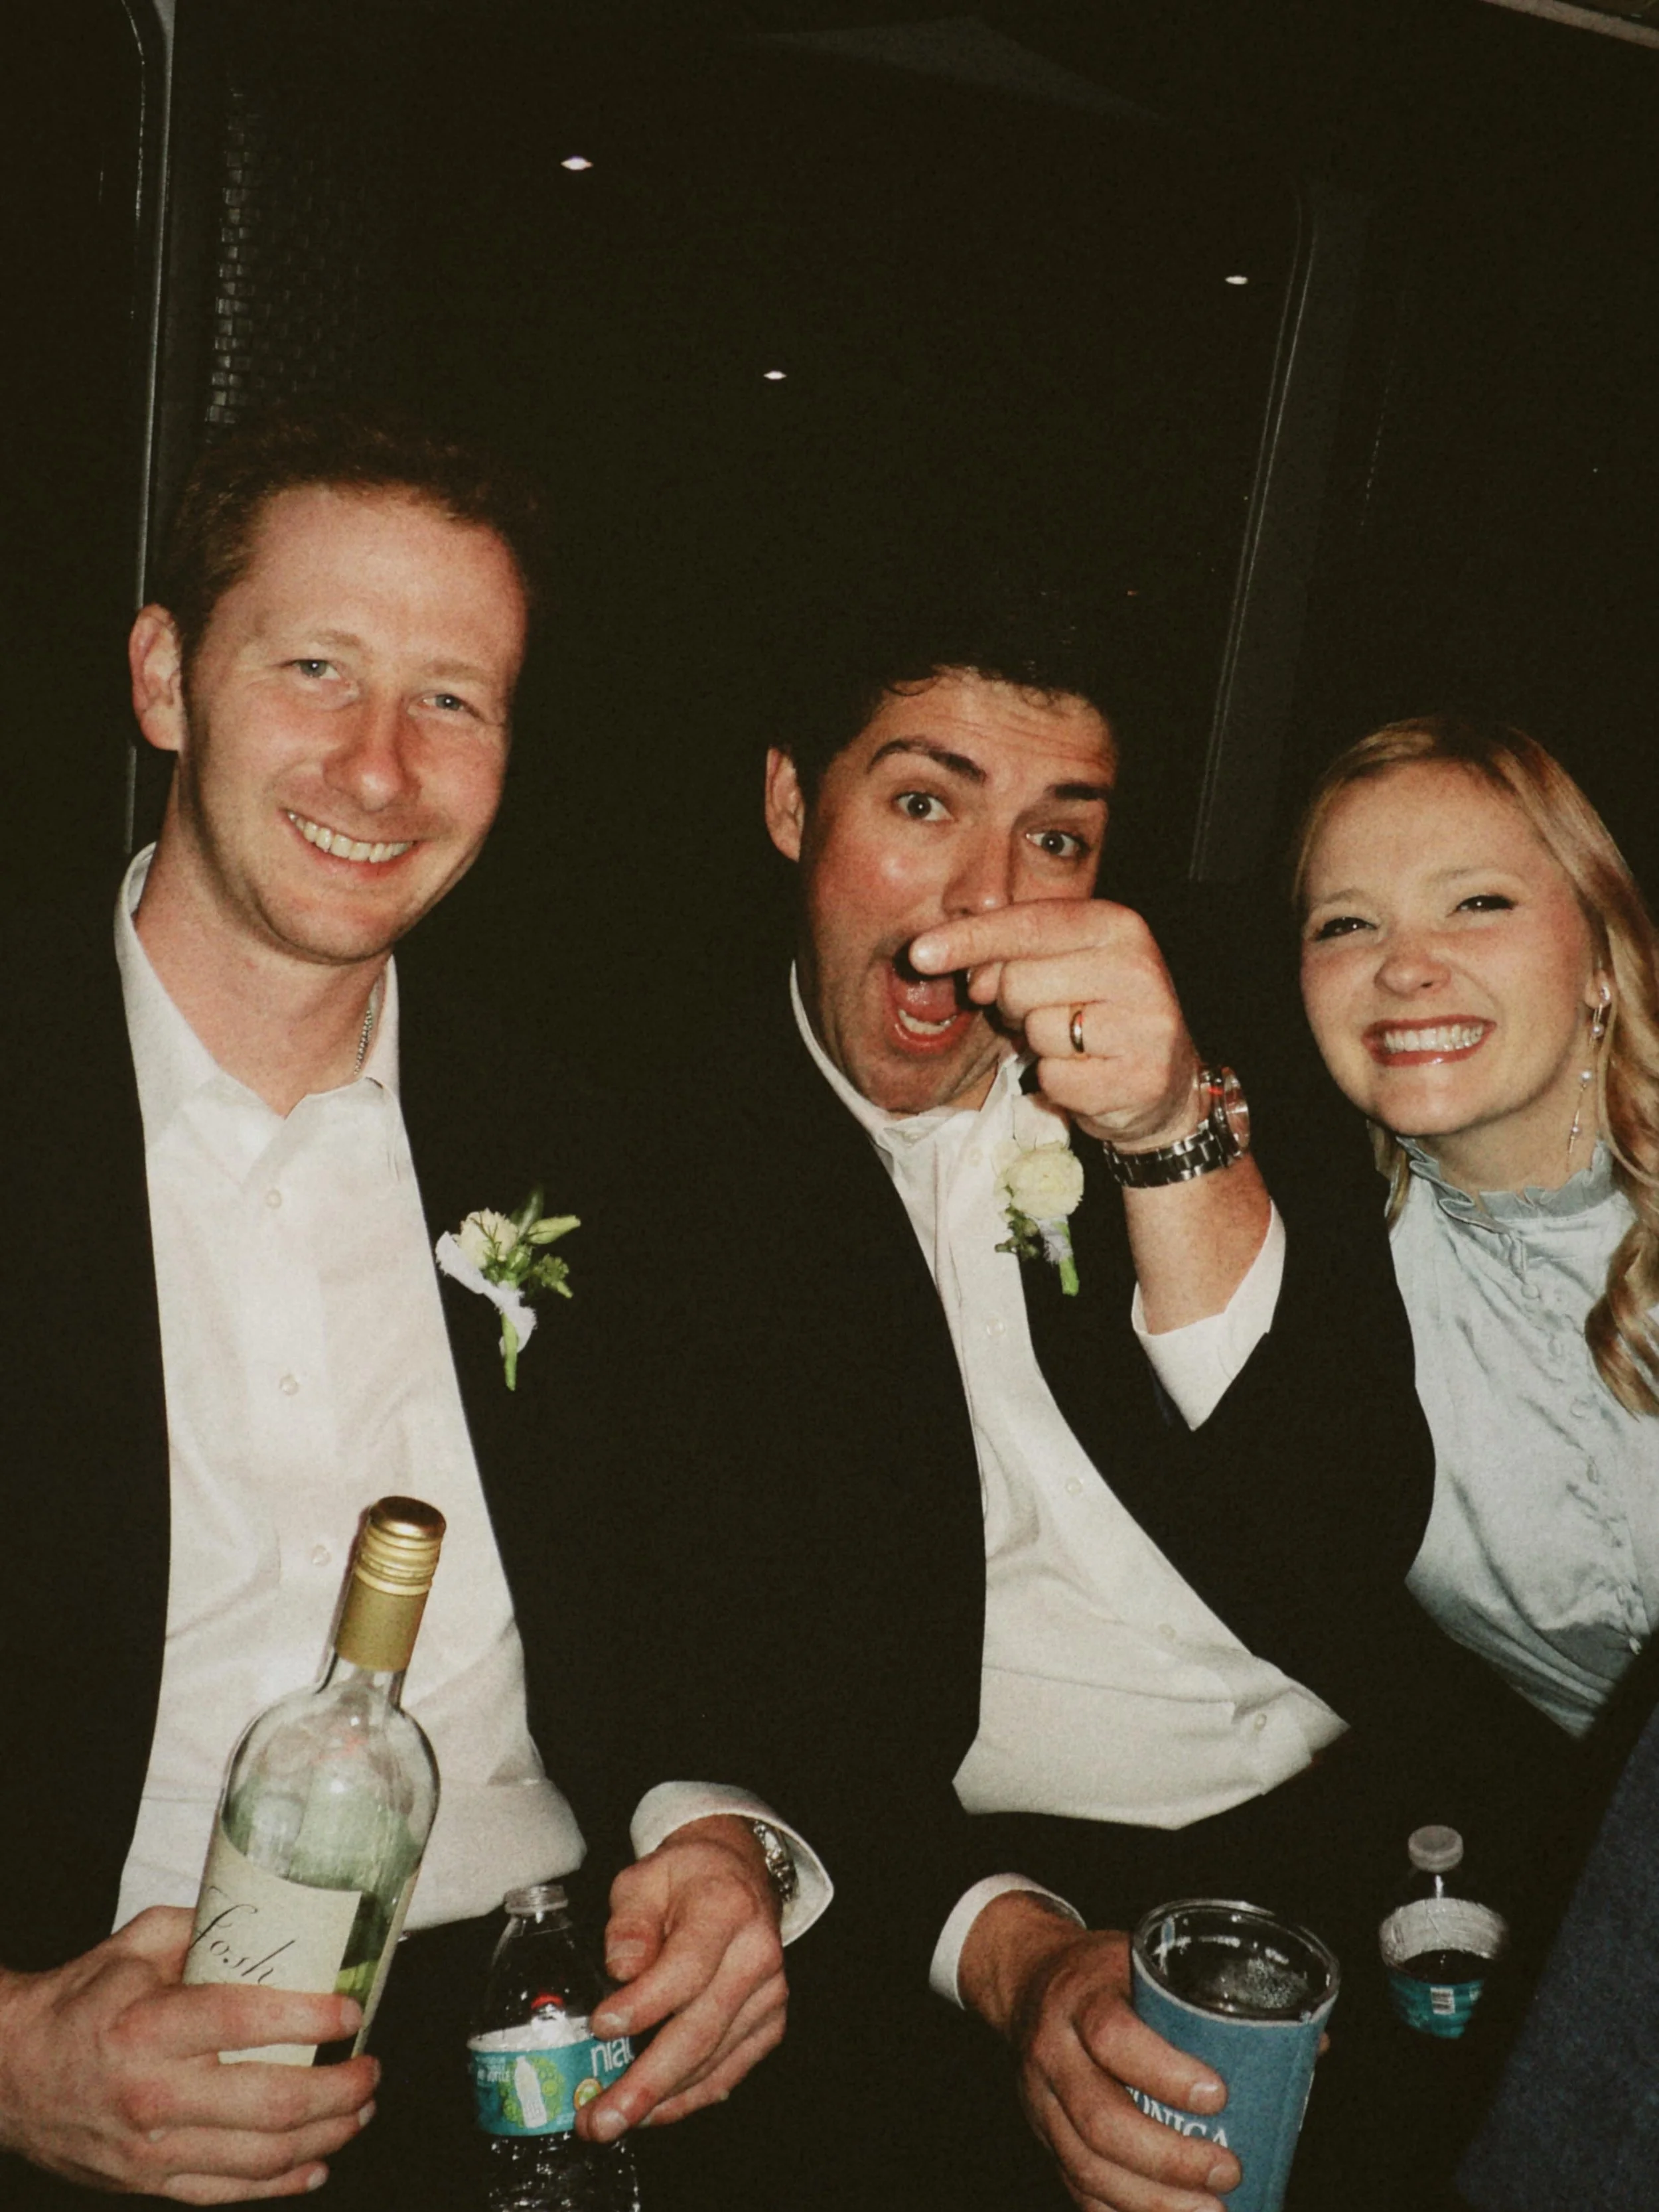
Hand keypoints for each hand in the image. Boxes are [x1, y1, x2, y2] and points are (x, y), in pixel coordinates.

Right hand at [0, 1907, 377, 2201]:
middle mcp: (153, 2093)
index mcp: (149, 2026)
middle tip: (371, 2067)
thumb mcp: (137, 1945)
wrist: (12, 2075)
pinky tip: (317, 2164)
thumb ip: (205, 1928)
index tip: (352, 2009)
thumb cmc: (81, 2002)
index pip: (243, 2022)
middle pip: (269, 2102)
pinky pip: (228, 2192)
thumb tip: (278, 1916)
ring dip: (326, 2135)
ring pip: (260, 2156)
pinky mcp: (149, 2183)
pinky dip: (281, 2184)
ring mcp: (152, 2149)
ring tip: (360, 2109)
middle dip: (338, 2089)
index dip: (308, 2018)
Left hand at [576, 1815, 786, 2140]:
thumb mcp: (644, 1878)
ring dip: (660, 2100)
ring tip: (610, 2120)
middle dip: (646, 2082)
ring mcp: (769, 1993)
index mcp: (726, 1908)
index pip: (686, 1969)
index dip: (643, 2004)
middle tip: (600, 2116)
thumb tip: (621, 1969)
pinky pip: (729, 2071)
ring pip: (713, 2060)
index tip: (601, 2026)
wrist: (736, 1874)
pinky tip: (653, 2111)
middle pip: (701, 2030)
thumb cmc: (685, 1878)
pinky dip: (689, 2097)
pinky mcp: (769, 2021)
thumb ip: (629, 1922)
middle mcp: (757, 1954)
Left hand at [909, 902, 1199, 1150]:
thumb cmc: (1096, 1015)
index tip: (919, 954)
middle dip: (1012, 1005)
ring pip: (1037, 1031)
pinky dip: (1057, 1084)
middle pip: (1019, 981)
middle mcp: (1137, 967)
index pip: (1027, 923)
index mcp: (1116, 925)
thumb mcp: (1061, 967)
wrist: (1164, 1084)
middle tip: (1043, 1014)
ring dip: (1038, 1046)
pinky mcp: (1140, 1077)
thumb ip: (1013, 955)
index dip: (968, 939)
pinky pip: (1055, 1079)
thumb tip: (968, 976)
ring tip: (1072, 1044)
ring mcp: (1144, 1023)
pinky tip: (1086, 1075)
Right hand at [960, 1895, 1239, 2211]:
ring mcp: (1041, 2100)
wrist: (1026, 1979)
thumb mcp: (1145, 1960)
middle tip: (1228, 2171)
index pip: (1113, 2036)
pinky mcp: (1043, 2136)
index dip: (1165, 2072)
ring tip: (1211, 2210)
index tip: (1218, 2096)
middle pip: (1100, 2117)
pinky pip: (1076, 2187)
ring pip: (1087, 2165)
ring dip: (1152, 2200)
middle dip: (1169, 2158)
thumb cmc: (1104, 1973)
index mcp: (1082, 1996)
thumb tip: (1311, 2044)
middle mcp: (1053, 2050)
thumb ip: (1213, 1998)